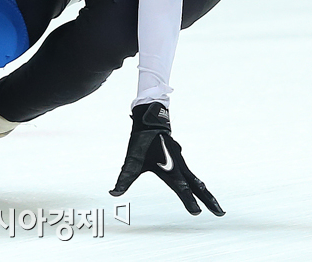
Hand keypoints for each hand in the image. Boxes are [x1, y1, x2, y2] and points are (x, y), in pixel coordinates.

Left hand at [109, 102, 224, 216]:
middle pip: (198, 186)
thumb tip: (113, 193)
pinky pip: (192, 175)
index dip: (188, 200)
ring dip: (206, 193)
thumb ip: (124, 180)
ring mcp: (181, 162)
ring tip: (215, 206)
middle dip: (209, 200)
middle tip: (220, 213)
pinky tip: (200, 189)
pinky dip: (199, 184)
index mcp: (169, 169)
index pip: (181, 188)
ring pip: (196, 180)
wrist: (150, 120)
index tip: (196, 212)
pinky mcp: (180, 160)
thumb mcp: (131, 161)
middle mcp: (179, 166)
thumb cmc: (141, 142)